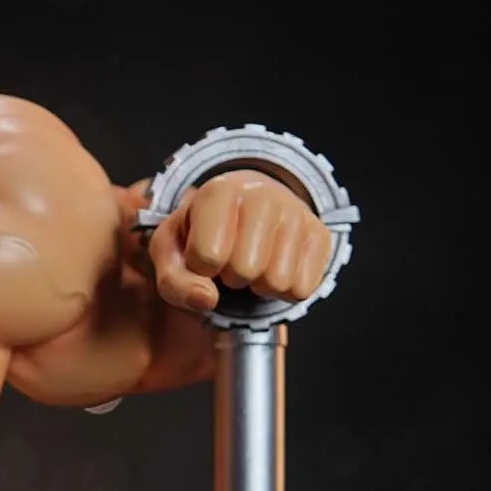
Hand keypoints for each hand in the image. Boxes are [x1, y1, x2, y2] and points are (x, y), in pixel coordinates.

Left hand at [148, 171, 332, 314]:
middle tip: (231, 258)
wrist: (245, 211)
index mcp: (219, 192)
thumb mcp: (170, 253)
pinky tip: (275, 265)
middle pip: (244, 270)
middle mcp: (263, 195)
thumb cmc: (202, 233)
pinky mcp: (320, 235)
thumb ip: (172, 280)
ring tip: (253, 261)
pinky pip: (303, 288)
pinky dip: (284, 290)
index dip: (200, 267)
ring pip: (277, 282)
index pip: (206, 256)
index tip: (202, 252)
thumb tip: (207, 298)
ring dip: (259, 284)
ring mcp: (297, 213)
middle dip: (231, 275)